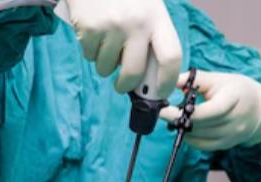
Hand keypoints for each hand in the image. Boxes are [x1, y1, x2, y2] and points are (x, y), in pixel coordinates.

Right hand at [60, 0, 181, 96]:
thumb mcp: (147, 8)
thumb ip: (150, 38)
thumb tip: (147, 78)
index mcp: (157, 18)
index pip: (171, 57)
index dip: (166, 81)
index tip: (159, 93)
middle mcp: (137, 24)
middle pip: (133, 72)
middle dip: (125, 85)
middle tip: (122, 85)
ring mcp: (112, 27)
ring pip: (106, 68)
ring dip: (104, 64)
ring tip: (105, 43)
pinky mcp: (89, 29)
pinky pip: (89, 56)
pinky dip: (90, 51)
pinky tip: (93, 32)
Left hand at [160, 70, 260, 150]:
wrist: (258, 108)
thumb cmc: (235, 90)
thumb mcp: (218, 79)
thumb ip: (195, 80)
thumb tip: (170, 80)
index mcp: (233, 99)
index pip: (208, 111)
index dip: (184, 112)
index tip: (163, 108)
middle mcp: (234, 121)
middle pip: (199, 125)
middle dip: (177, 118)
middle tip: (163, 110)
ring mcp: (231, 136)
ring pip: (198, 136)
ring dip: (182, 127)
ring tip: (174, 116)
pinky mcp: (225, 145)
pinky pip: (202, 145)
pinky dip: (189, 137)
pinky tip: (185, 126)